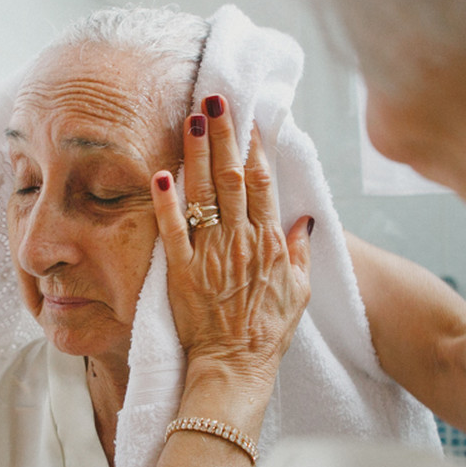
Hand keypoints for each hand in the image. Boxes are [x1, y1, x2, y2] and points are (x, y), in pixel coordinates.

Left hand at [150, 94, 312, 426]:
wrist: (236, 367)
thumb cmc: (267, 332)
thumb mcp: (298, 291)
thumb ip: (299, 252)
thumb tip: (305, 221)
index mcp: (270, 242)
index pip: (262, 182)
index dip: (253, 146)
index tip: (248, 118)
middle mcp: (241, 241)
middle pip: (232, 176)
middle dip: (224, 134)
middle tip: (214, 99)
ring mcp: (211, 255)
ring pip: (204, 194)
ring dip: (197, 153)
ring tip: (191, 118)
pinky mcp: (182, 272)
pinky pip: (172, 232)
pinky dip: (166, 203)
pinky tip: (160, 174)